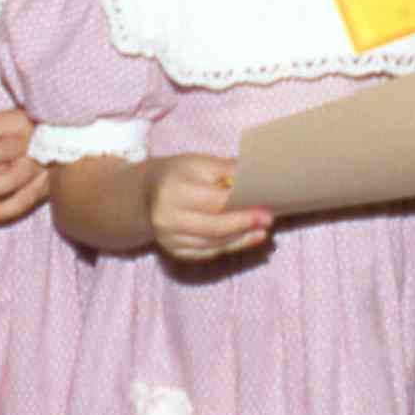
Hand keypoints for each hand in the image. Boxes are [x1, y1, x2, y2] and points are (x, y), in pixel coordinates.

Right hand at [146, 152, 272, 263]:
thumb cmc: (178, 174)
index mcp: (172, 190)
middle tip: (268, 220)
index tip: (265, 206)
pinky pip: (207, 252)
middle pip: (214, 227)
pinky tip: (246, 238)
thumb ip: (227, 170)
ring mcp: (168, 238)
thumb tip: (259, 177)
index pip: (213, 202)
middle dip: (244, 225)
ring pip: (212, 243)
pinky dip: (229, 246)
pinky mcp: (174, 251)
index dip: (241, 207)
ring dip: (241, 238)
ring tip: (262, 230)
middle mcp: (166, 218)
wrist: (146, 194)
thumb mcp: (198, 163)